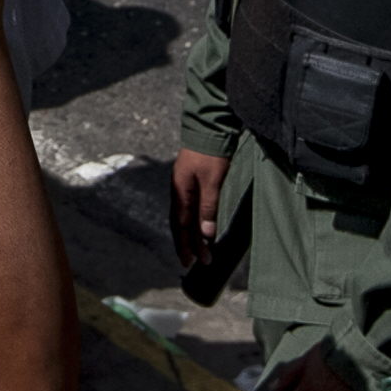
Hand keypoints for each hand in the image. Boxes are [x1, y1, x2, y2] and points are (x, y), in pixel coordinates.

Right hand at [170, 148, 228, 271]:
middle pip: (179, 224)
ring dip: (187, 234)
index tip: (192, 262)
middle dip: (185, 244)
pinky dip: (189, 221)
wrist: (207, 128)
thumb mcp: (212, 181)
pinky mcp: (188, 180)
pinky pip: (186, 207)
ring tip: (193, 249)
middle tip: (190, 263)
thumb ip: (209, 208)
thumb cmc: (211, 154)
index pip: (183, 226)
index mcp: (181, 193)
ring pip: (182, 216)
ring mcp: (182, 185)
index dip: (187, 245)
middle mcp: (178, 191)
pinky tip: (194, 225)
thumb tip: (206, 235)